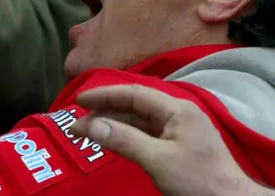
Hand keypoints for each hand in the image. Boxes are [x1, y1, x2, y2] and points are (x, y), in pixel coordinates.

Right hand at [71, 85, 274, 195]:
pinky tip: (112, 141)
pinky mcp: (179, 146)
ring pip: (140, 121)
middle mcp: (178, 113)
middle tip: (77, 124)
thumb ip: (124, 140)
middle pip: (135, 106)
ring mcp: (180, 130)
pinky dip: (127, 136)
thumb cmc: (197, 181)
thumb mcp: (157, 160)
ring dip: (114, 124)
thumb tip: (91, 125)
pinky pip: (147, 134)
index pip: (133, 94)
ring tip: (89, 133)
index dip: (104, 95)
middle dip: (105, 111)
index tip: (78, 101)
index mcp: (176, 109)